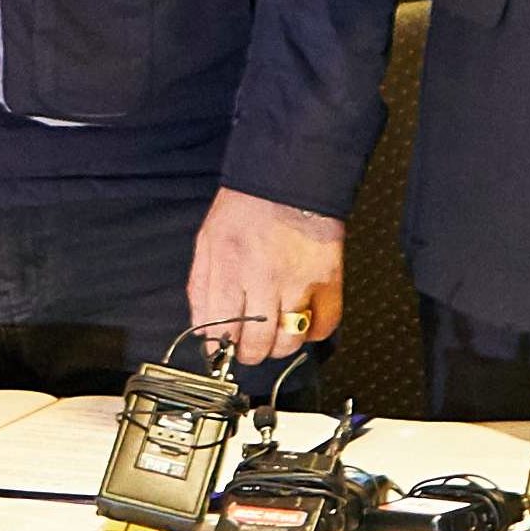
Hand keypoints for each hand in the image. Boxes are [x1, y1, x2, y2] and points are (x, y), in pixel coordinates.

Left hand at [187, 188, 345, 364]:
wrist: (289, 176)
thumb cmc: (246, 207)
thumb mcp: (208, 240)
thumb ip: (201, 286)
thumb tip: (202, 328)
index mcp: (229, 266)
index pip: (220, 330)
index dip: (220, 347)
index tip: (223, 348)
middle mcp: (264, 277)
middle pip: (256, 344)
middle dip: (249, 353)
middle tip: (249, 347)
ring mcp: (299, 280)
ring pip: (290, 341)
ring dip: (280, 346)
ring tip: (275, 333)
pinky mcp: (328, 278)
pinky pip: (325, 325)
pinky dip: (314, 331)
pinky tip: (302, 320)